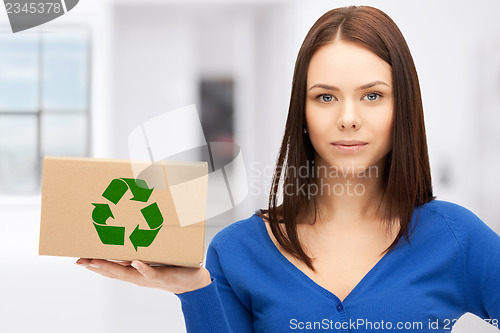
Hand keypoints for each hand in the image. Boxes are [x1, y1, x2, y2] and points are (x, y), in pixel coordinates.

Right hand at [75, 258, 211, 293]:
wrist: (194, 282)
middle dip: (95, 266)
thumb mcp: (156, 257)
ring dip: (111, 267)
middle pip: (113, 271)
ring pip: (126, 272)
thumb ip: (144, 249)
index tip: (78, 259)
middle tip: (79, 260)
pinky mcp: (162, 276)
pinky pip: (150, 272)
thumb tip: (133, 234)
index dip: (94, 265)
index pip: (111, 269)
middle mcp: (138, 276)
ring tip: (96, 260)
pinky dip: (142, 267)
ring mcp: (149, 277)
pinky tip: (135, 261)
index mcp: (135, 271)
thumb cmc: (174, 267)